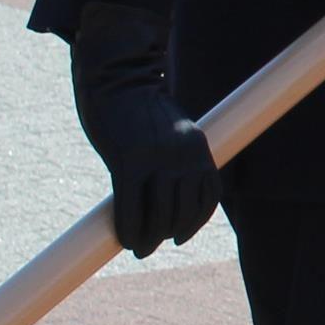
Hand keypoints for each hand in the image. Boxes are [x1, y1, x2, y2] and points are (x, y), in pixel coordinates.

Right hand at [68, 2, 220, 258]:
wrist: (116, 76)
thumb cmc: (138, 105)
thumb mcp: (169, 128)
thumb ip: (173, 155)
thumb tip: (164, 188)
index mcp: (197, 147)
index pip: (208, 194)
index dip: (196, 221)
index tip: (182, 235)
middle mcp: (183, 156)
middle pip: (184, 210)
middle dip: (170, 234)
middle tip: (152, 245)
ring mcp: (157, 160)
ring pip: (160, 215)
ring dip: (150, 239)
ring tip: (139, 248)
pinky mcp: (128, 163)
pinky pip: (131, 208)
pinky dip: (129, 229)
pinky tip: (123, 239)